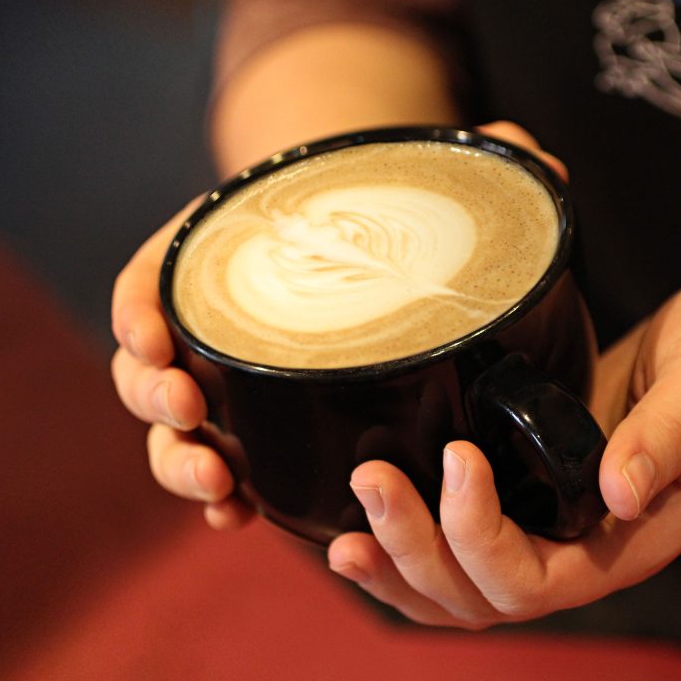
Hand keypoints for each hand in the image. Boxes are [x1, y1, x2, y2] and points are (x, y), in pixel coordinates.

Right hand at [109, 122, 565, 529]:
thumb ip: (477, 164)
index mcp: (228, 254)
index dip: (137, 306)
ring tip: (218, 482)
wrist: (382, 259)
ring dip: (179, 459)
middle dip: (153, 392)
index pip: (153, 275)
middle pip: (149, 361)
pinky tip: (239, 516)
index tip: (153, 333)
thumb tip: (542, 165)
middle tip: (186, 407)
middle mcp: (217, 321)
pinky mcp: (262, 426)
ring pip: (174, 426)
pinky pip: (223, 466)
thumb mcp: (421, 184)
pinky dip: (220, 497)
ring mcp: (234, 380)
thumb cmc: (385, 222)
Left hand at [327, 273, 680, 627]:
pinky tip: (366, 522)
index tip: (460, 459)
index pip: (539, 581)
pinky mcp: (533, 479)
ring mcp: (555, 517)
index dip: (482, 538)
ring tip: (344, 533)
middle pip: (483, 595)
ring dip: (401, 563)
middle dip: (418, 548)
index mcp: (633, 535)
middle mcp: (585, 541)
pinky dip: (413, 542)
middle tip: (372, 476)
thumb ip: (673, 436)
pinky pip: (463, 539)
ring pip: (463, 586)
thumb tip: (618, 490)